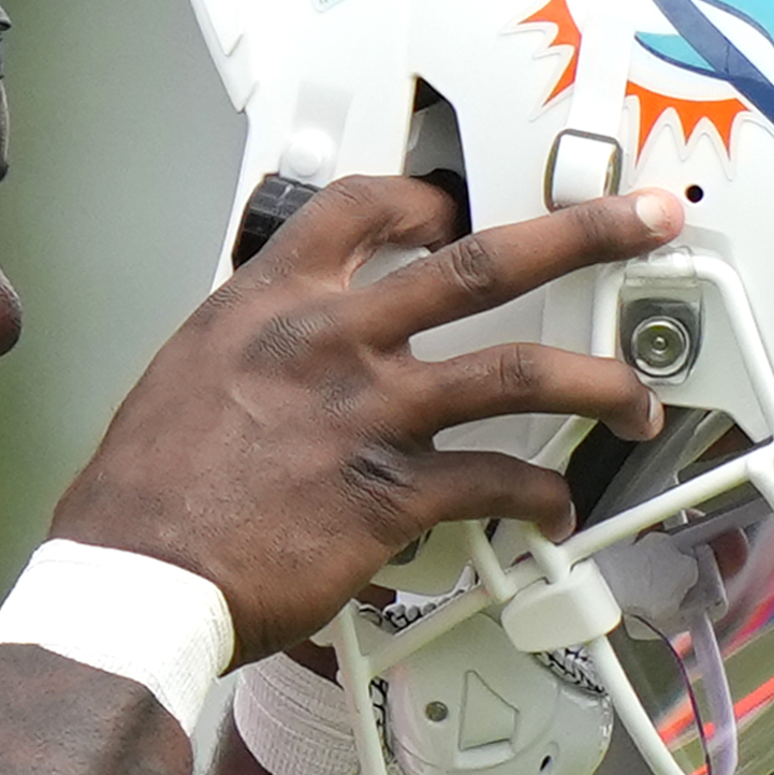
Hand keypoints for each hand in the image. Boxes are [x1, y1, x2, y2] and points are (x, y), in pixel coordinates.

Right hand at [49, 174, 679, 661]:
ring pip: (517, 372)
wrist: (133, 576)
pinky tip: (556, 507)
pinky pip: (492, 484)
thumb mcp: (185, 381)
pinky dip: (537, 497)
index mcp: (269, 304)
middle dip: (581, 233)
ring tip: (637, 396)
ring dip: (597, 381)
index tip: (457, 204)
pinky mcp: (390, 494)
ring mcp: (368, 414)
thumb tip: (285, 368)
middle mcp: (330, 341)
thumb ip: (254, 357)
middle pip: (482, 262)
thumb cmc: (142, 498)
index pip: (361, 209)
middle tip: (640, 221)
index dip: (423, 198)